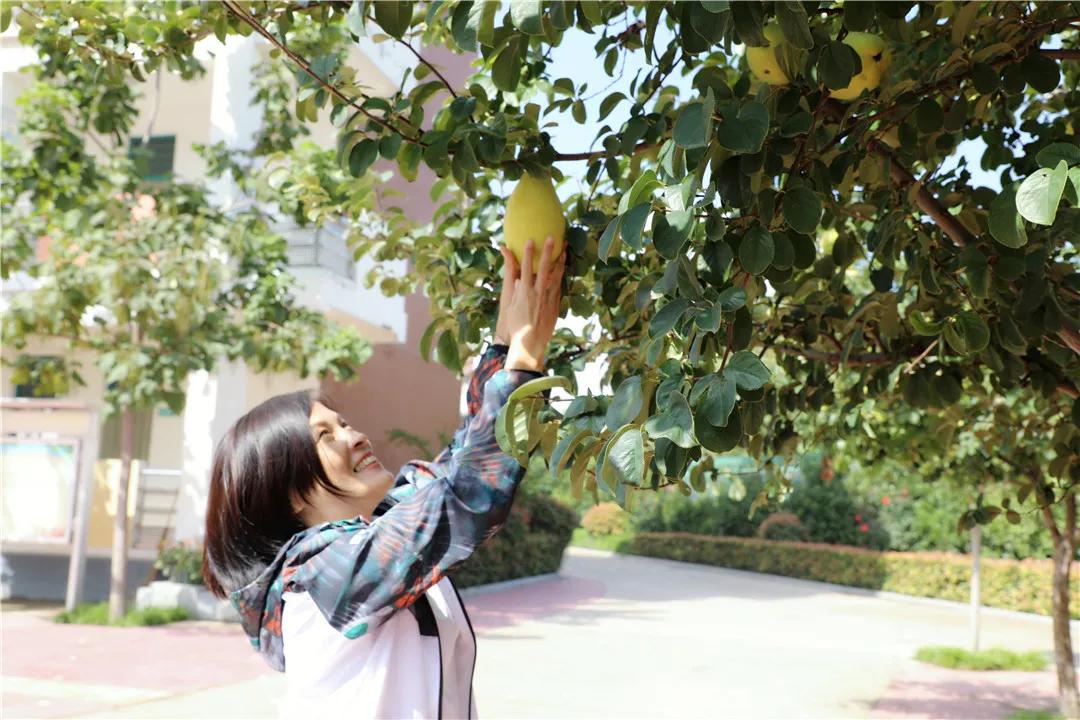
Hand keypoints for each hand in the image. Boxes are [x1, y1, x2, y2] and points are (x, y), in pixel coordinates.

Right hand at [496, 237, 564, 371]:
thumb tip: (517, 280)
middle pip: (544, 268)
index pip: (525, 268)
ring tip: (564, 249)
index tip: (530, 240)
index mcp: (524, 293)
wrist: (530, 343)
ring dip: (560, 261)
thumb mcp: (510, 308)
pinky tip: (563, 268)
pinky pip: (559, 287)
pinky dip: (561, 276)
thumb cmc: (516, 327)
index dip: (528, 253)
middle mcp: (537, 293)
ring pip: (556, 276)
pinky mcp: (555, 305)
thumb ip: (515, 291)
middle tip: (553, 237)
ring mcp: (548, 299)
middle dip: (548, 251)